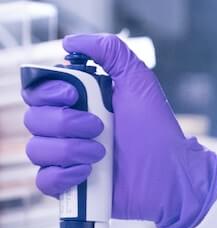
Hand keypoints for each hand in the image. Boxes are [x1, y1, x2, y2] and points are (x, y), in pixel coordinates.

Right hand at [22, 34, 216, 227]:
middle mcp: (67, 129)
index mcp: (79, 103)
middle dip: (66, 122)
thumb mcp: (139, 81)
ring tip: (101, 153)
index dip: (48, 92)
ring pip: (36, 149)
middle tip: (99, 127)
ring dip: (69, 149)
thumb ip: (110, 52)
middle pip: (33, 119)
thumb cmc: (157, 129)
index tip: (74, 94)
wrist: (171, 172)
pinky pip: (43, 181)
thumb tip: (72, 41)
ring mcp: (67, 158)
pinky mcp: (71, 186)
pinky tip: (88, 173)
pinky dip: (62, 176)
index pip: (37, 92)